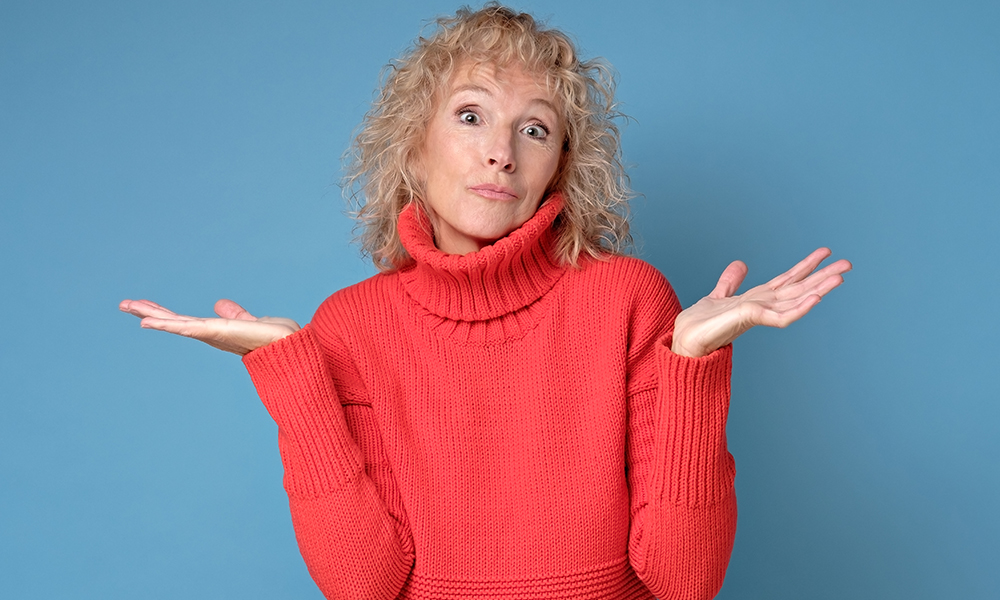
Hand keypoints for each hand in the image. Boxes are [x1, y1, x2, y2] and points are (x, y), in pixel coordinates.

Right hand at [119, 298, 300, 355]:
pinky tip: (147, 320)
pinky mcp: (217, 332)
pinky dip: (167, 323)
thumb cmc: (278, 339)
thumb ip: (236, 314)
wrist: (293, 349)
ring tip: (127, 305)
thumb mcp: (252, 320)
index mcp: (217, 331)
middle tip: (123, 303)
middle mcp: (211, 335)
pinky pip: (187, 326)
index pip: (185, 321)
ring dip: (151, 314)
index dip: (165, 314)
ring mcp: (212, 335)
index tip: (145, 308)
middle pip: (174, 321)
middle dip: (150, 312)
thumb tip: (221, 304)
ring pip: (175, 323)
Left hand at [671, 248, 851, 357]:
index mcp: (757, 298)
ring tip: (840, 277)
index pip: (787, 279)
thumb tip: (741, 264)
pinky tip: (815, 298)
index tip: (825, 251)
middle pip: (799, 287)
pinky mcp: (751, 320)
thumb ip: (731, 281)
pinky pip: (781, 316)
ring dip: (819, 289)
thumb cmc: (700, 324)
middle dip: (823, 276)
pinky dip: (799, 308)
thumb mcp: (718, 295)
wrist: (685, 341)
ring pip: (796, 299)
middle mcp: (762, 305)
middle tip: (848, 264)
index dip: (806, 265)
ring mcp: (759, 313)